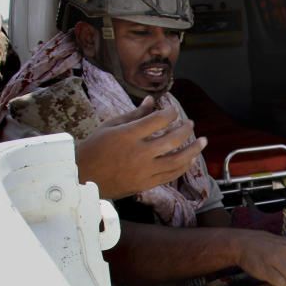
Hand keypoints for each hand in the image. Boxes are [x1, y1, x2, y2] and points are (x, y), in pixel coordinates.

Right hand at [75, 95, 206, 198]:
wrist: (83, 177)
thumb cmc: (94, 148)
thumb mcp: (110, 126)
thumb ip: (134, 114)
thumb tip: (151, 101)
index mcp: (128, 135)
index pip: (158, 120)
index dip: (170, 113)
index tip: (173, 110)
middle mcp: (139, 153)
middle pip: (173, 139)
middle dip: (186, 129)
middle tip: (191, 123)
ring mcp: (144, 171)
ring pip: (177, 160)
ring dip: (193, 150)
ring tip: (203, 142)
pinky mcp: (146, 184)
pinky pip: (171, 175)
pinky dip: (183, 166)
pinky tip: (190, 159)